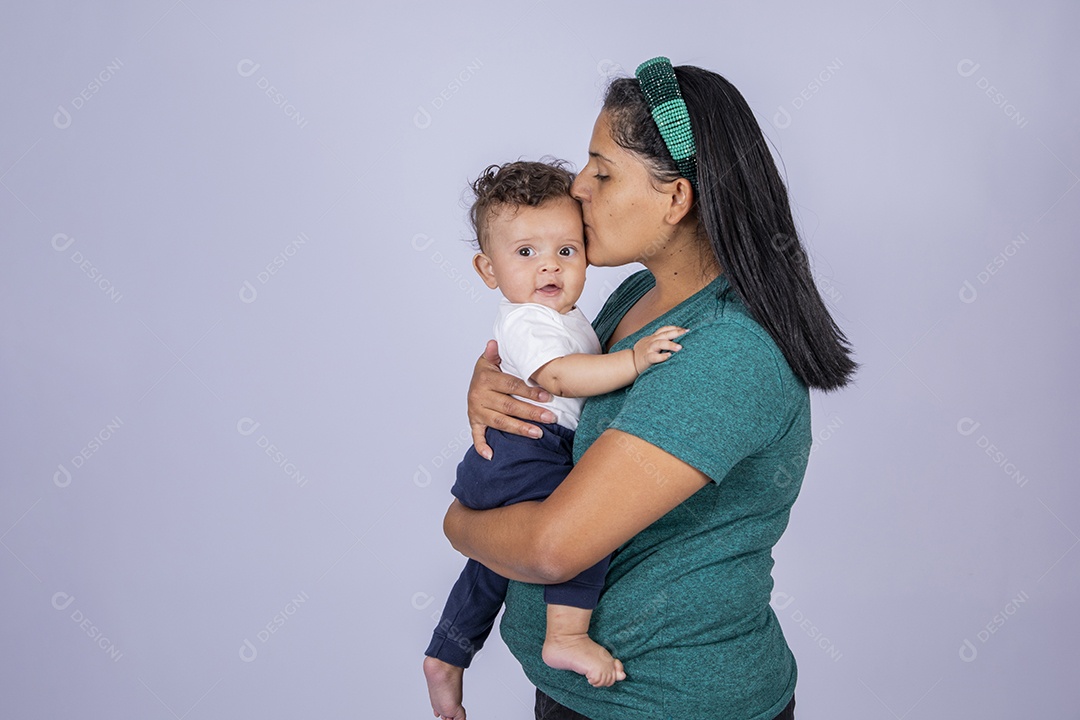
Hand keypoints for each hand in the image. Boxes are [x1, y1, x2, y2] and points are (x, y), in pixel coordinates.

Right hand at [467, 340, 555, 459]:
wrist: (473, 379)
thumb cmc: (488, 370)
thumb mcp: (491, 359)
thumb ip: (494, 353)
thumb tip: (494, 343)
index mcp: (485, 379)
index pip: (511, 386)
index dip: (529, 392)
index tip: (547, 397)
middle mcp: (478, 395)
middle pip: (509, 406)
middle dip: (531, 413)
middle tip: (551, 418)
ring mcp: (476, 410)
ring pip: (499, 422)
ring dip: (519, 429)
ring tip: (538, 433)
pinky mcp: (474, 421)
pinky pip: (476, 436)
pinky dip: (481, 447)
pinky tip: (491, 456)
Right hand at [631, 326, 686, 373]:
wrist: (630, 362)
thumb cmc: (644, 353)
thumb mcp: (651, 343)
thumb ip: (661, 340)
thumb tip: (676, 338)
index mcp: (654, 337)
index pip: (664, 329)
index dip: (674, 327)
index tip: (685, 329)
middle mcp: (652, 341)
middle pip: (664, 334)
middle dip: (676, 332)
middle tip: (687, 332)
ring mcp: (649, 349)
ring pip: (659, 344)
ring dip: (670, 344)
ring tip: (680, 347)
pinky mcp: (647, 358)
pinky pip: (654, 357)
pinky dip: (661, 356)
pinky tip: (669, 356)